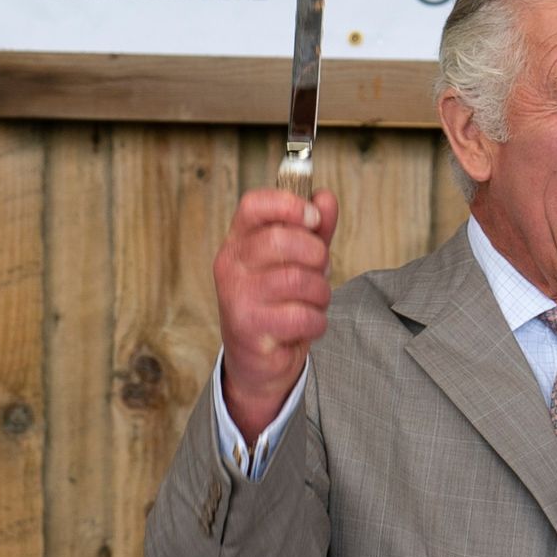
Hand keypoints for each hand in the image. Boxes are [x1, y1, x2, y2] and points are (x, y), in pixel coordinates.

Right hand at [213, 188, 338, 441]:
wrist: (259, 360)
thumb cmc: (279, 302)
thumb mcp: (300, 260)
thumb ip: (315, 229)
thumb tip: (324, 197)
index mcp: (240, 241)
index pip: (254, 205)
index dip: (289, 204)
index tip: (313, 218)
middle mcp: (232, 265)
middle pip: (280, 239)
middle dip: (316, 254)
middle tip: (320, 269)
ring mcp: (236, 297)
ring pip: (296, 279)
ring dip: (320, 292)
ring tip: (313, 301)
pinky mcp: (248, 328)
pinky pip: (300, 315)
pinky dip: (315, 321)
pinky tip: (305, 324)